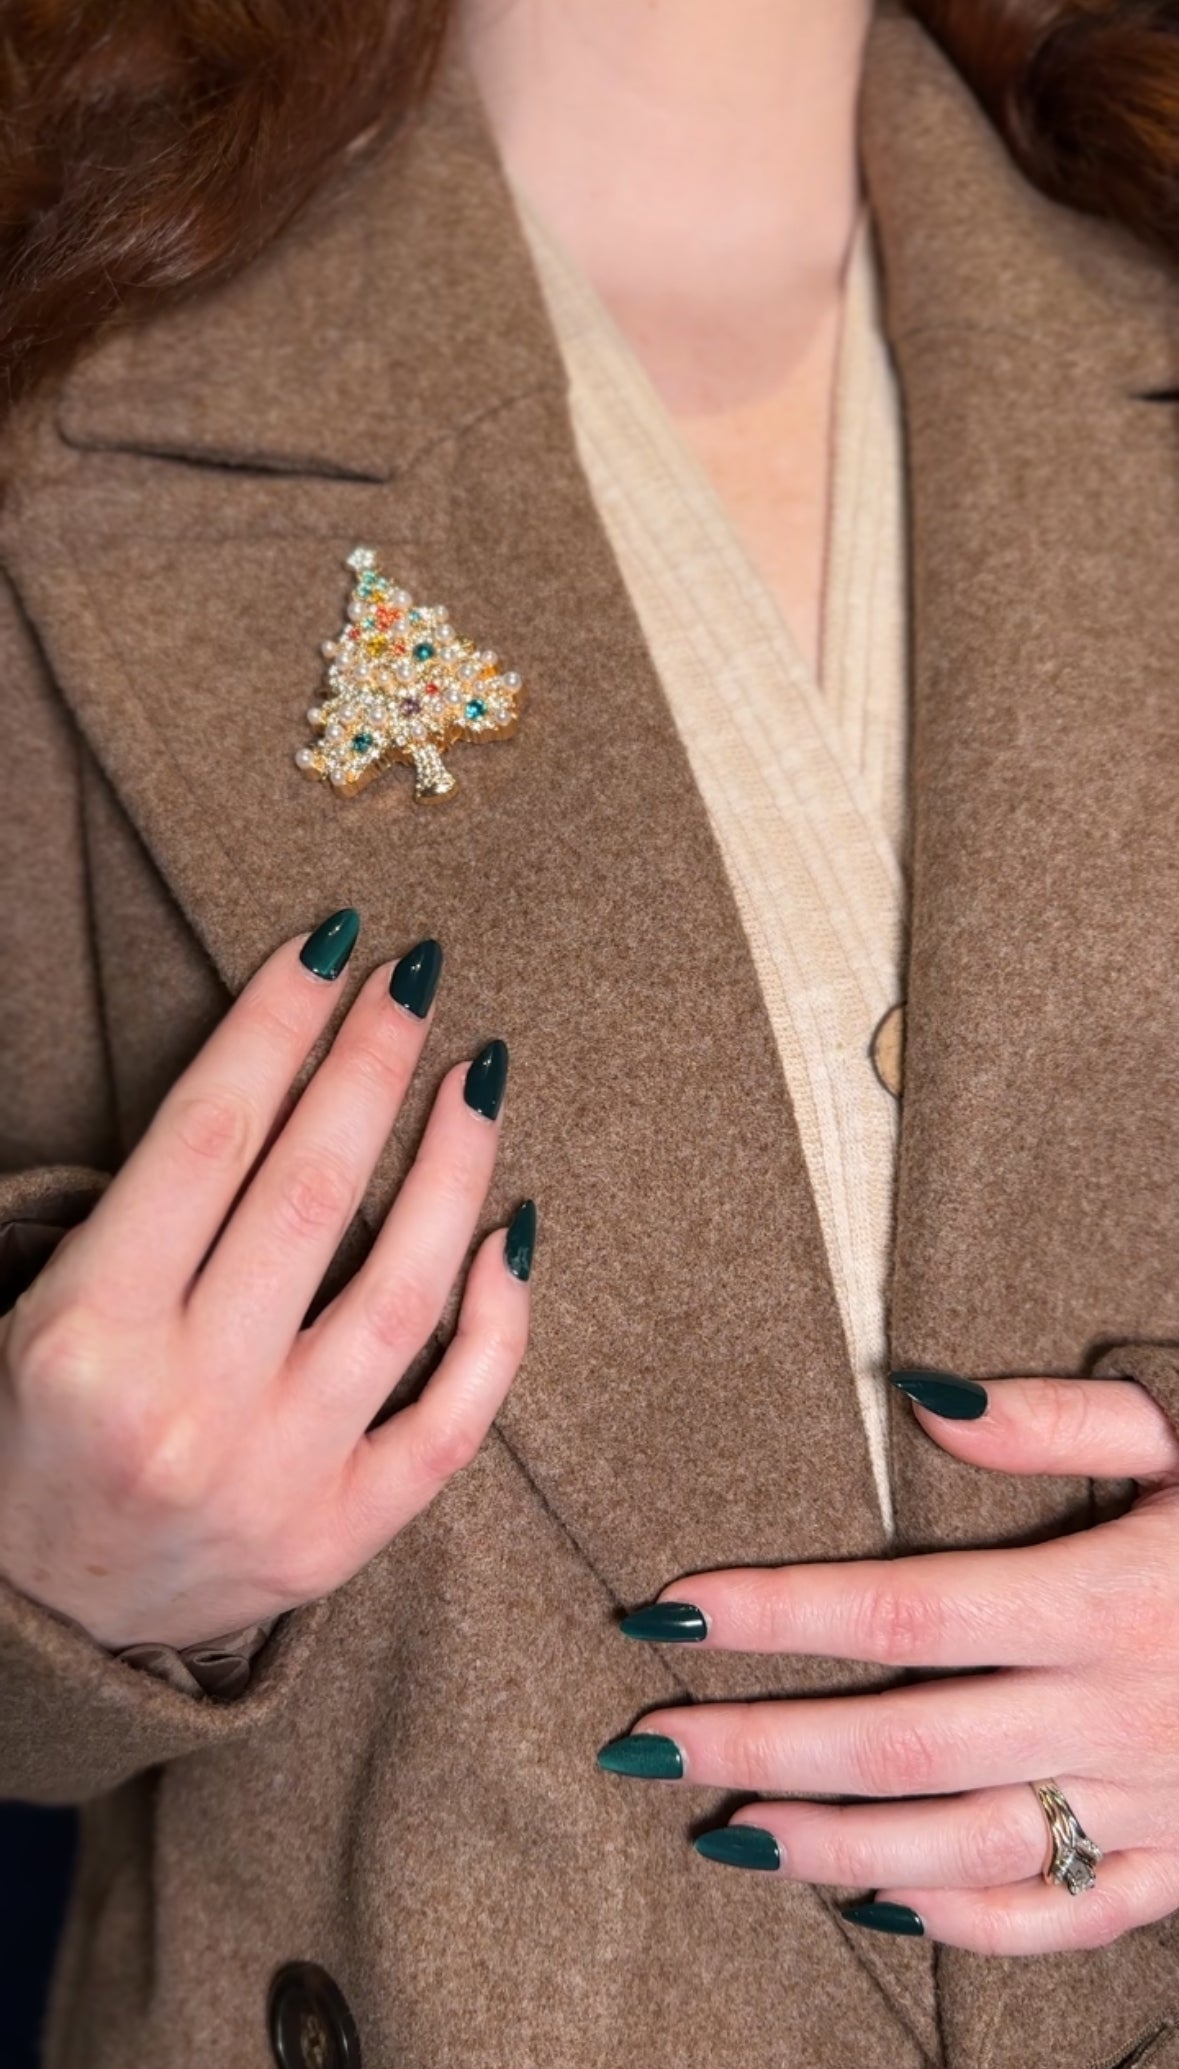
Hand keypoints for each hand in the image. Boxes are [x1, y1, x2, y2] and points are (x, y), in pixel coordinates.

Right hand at [0, 911, 534, 1652]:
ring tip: (478, 1075)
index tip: (333, 945)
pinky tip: (515, 1233)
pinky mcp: (338, 1537)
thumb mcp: (41, 1308)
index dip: (279, 1022)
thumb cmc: (35, 1434)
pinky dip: (498, 1325)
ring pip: (402, 1293)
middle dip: (372, 1063)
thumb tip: (281, 1073)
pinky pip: (451, 1421)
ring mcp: (274, 1478)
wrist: (41, 1623)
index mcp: (87, 1336)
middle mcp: (185, 1404)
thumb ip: (141, 1212)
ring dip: (452, 1168)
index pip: (209, 1135)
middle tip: (418, 978)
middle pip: (312, 1191)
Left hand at [599, 1373, 1178, 1954]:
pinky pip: (1069, 1918)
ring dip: (831, 1844)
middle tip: (646, 1743)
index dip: (770, 1616)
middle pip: (901, 1743)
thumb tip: (918, 1394)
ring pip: (964, 1847)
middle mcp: (1118, 1712)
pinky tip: (880, 1899)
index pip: (898, 1612)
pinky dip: (967, 1919)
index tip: (666, 1613)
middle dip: (759, 1744)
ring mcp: (1157, 1802)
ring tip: (725, 1828)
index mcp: (1107, 1597)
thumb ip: (1060, 1419)